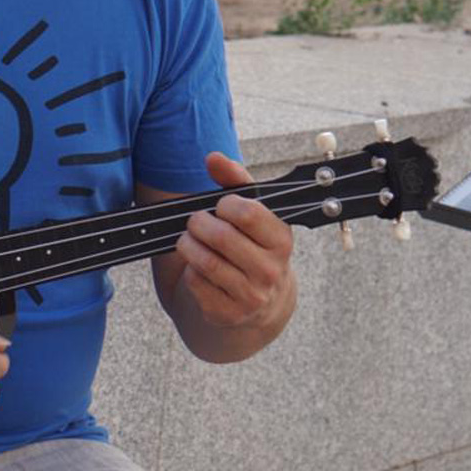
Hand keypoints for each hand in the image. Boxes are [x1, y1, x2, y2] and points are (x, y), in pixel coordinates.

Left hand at [172, 152, 294, 331]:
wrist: (259, 303)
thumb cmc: (251, 246)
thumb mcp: (252, 213)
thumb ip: (234, 181)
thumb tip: (213, 157)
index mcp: (282, 240)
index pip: (249, 213)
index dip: (226, 204)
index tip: (221, 206)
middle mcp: (271, 270)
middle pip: (221, 236)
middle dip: (199, 224)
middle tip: (195, 222)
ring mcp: (250, 296)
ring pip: (205, 261)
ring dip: (188, 245)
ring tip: (189, 239)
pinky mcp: (227, 313)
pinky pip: (196, 283)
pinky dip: (189, 270)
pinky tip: (196, 266)